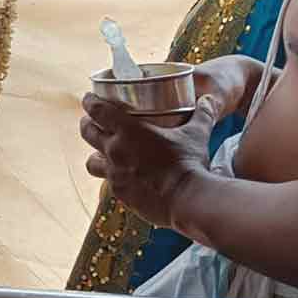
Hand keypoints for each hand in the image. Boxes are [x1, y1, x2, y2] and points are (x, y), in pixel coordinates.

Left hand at [80, 92, 221, 228]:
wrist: (188, 200)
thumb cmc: (189, 163)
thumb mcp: (196, 134)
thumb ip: (202, 114)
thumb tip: (209, 99)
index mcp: (128, 130)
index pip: (97, 110)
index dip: (90, 101)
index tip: (89, 98)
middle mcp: (115, 150)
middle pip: (87, 132)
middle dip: (87, 124)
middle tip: (92, 120)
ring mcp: (115, 173)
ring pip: (91, 161)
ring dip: (94, 154)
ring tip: (101, 151)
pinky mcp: (120, 193)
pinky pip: (108, 182)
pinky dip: (113, 177)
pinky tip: (122, 176)